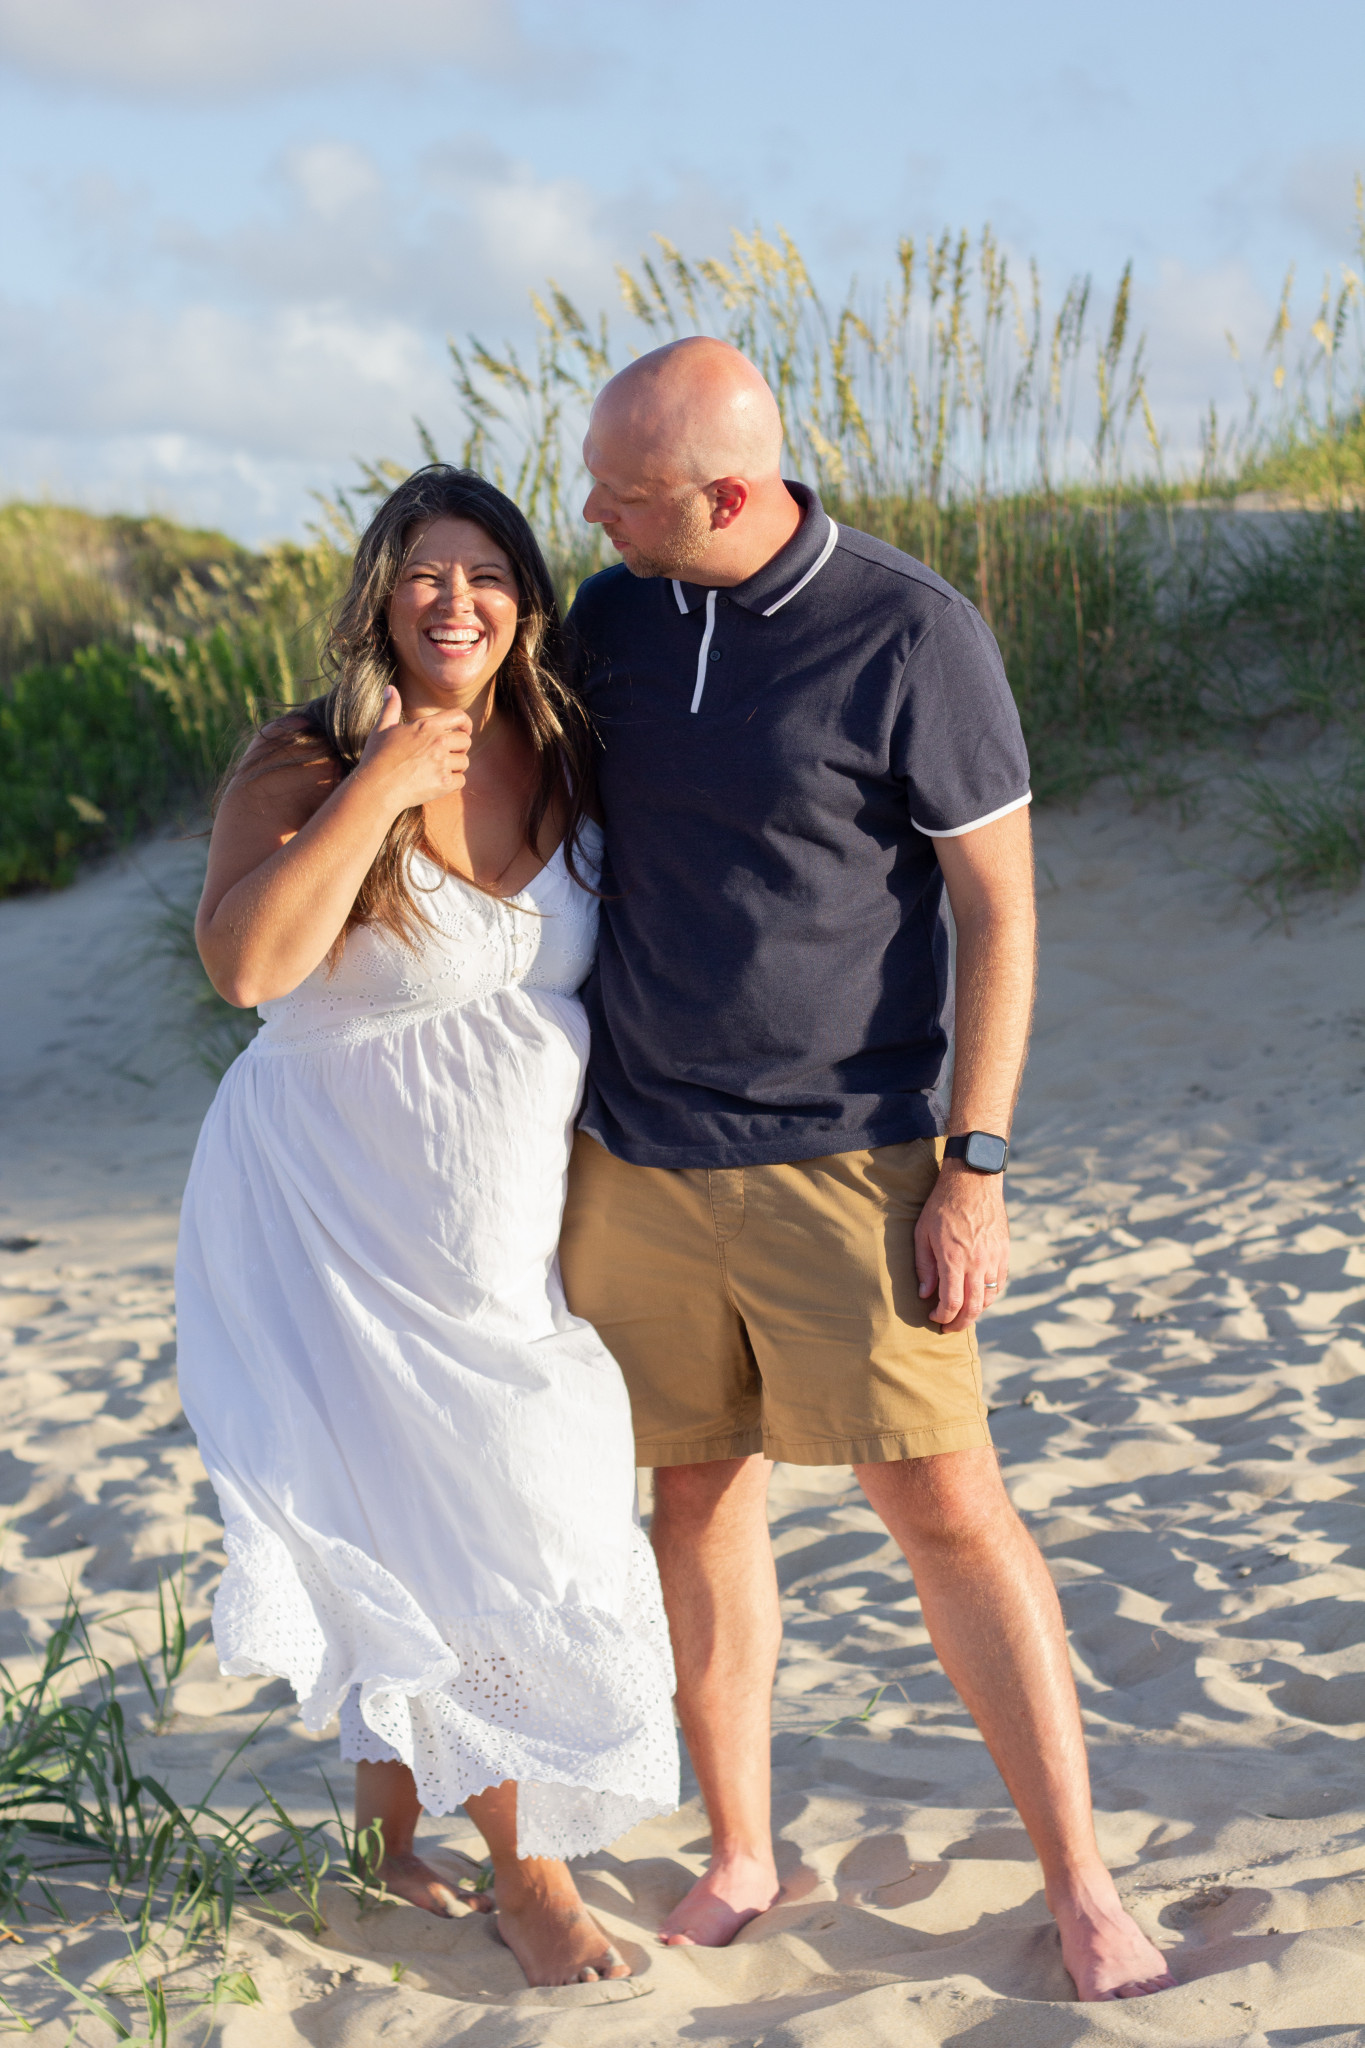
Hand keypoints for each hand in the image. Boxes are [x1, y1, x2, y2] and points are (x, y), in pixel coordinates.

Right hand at [356, 686, 472, 811]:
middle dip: (460, 748)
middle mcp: (438, 742)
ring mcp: (442, 763)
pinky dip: (453, 783)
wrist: (376, 787)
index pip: (459, 716)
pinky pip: (461, 781)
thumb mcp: (382, 728)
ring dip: (455, 767)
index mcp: (426, 726)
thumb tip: (390, 688)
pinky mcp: (444, 783)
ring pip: (464, 762)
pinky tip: (438, 783)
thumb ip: (391, 707)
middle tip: (447, 755)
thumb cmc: (376, 758)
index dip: (465, 723)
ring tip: (438, 770)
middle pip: (465, 741)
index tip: (464, 730)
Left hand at [914, 1160, 1009, 1332]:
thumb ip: (924, 1267)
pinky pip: (999, 1284)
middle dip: (959, 1324)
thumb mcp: (923, 1233)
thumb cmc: (942, 1206)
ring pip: (988, 1299)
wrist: (973, 1182)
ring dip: (974, 1311)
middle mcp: (977, 1263)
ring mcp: (994, 1259)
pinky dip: (988, 1296)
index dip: (942, 1317)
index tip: (933, 1318)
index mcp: (954, 1259)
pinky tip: (977, 1296)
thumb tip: (926, 1295)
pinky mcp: (1004, 1253)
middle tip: (948, 1328)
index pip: (952, 1303)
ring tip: (961, 1313)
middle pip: (972, 1308)